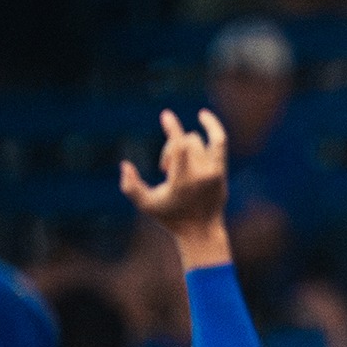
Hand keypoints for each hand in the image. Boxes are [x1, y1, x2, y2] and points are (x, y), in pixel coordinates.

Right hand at [120, 109, 230, 264]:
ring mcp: (214, 171)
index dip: (173, 128)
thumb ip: (130, 187)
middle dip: (171, 148)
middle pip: (186, 142)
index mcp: (184, 180)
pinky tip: (204, 115)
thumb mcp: (146, 205)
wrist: (202, 230)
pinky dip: (213, 127)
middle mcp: (202, 173)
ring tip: (176, 164)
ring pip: (197, 141)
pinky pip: (219, 141)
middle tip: (164, 168)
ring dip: (183, 146)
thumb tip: (125, 164)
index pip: (181, 146)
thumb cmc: (171, 218)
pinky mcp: (221, 170)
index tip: (166, 115)